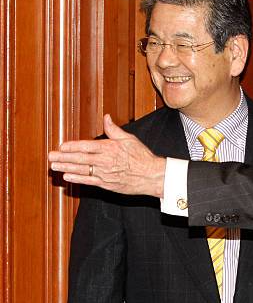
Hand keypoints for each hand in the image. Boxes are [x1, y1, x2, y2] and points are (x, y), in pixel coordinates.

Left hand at [49, 114, 165, 196]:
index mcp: (109, 148)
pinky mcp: (107, 184)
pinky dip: (77, 179)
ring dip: (66, 168)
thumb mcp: (129, 139)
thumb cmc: (142, 157)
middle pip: (80, 158)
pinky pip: (89, 181)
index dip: (72, 146)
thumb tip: (106, 117)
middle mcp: (104, 161)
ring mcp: (104, 174)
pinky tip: (67, 176)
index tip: (61, 146)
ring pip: (81, 170)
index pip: (86, 146)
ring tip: (53, 166)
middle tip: (50, 156)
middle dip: (63, 157)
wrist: (152, 176)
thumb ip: (114, 129)